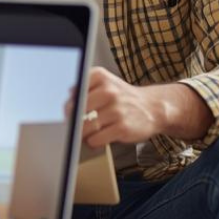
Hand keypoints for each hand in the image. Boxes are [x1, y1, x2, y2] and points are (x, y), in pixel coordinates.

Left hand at [81, 68, 210, 146]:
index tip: (69, 110)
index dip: (69, 103)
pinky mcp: (122, 128)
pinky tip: (98, 138)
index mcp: (101, 77)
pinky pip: (96, 139)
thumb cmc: (123, 98)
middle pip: (76, 109)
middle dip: (72, 120)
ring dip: (82, 133)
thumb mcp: (105, 83)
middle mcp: (109, 91)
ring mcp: (117, 110)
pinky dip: (93, 142)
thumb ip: (83, 88)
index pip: (73, 90)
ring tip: (86, 133)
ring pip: (85, 126)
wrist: (153, 108)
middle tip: (74, 125)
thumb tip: (65, 103)